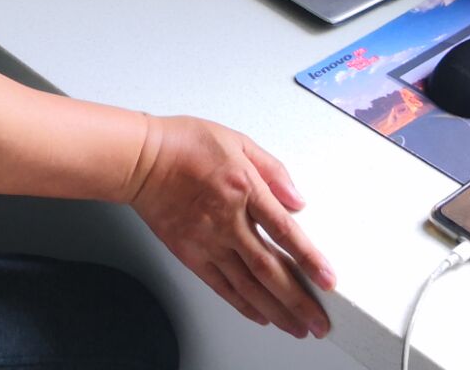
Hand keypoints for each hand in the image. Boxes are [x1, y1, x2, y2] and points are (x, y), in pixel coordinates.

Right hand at [127, 115, 336, 338]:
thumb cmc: (183, 144)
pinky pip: (221, 285)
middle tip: (319, 322)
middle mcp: (228, 220)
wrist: (140, 159)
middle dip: (298, 300)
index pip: (285, 232)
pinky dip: (242, 304)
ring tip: (297, 328)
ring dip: (276, 310)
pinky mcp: (190, 254)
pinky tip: (260, 315)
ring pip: (248, 285)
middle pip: (269, 268)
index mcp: (243, 188)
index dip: (309, 259)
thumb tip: (297, 199)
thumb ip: (272, 170)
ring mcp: (207, 241)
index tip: (328, 280)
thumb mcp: (237, 141)